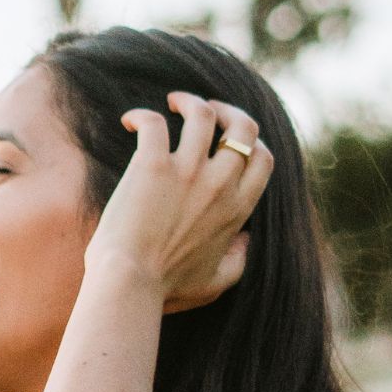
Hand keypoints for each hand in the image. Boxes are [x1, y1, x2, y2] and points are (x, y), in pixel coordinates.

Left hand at [85, 91, 273, 313]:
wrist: (129, 284)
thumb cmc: (166, 290)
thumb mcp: (215, 283)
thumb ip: (238, 262)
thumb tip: (247, 241)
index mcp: (238, 208)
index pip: (262, 158)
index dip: (252, 142)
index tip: (232, 138)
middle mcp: (220, 183)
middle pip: (243, 127)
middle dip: (230, 110)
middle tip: (207, 108)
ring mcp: (187, 170)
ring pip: (203, 114)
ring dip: (190, 101)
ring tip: (173, 102)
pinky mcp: (151, 165)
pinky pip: (153, 123)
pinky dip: (142, 115)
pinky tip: (130, 121)